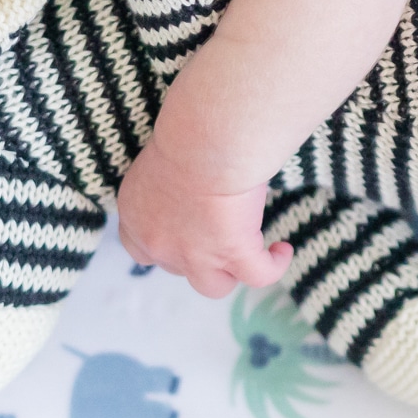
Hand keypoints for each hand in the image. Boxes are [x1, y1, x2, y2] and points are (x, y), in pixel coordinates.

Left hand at [113, 141, 288, 299]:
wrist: (204, 140)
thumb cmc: (185, 132)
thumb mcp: (163, 159)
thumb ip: (170, 180)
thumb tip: (193, 176)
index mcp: (136, 214)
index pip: (138, 248)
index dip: (162, 246)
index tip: (181, 232)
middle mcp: (159, 242)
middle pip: (176, 268)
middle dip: (196, 256)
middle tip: (217, 232)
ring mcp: (195, 255)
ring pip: (213, 285)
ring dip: (229, 272)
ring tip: (250, 252)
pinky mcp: (231, 254)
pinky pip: (258, 275)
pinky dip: (272, 265)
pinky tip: (281, 250)